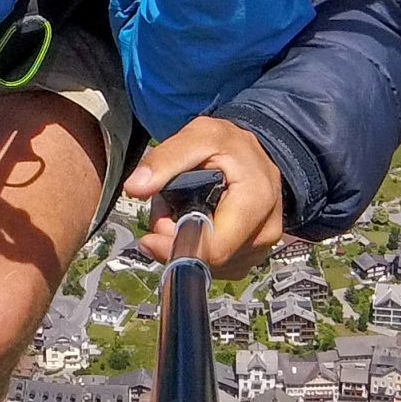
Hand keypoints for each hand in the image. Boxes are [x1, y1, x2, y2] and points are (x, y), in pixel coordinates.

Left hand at [124, 118, 284, 275]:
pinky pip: (219, 265)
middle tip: (166, 209)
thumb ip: (164, 160)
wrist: (254, 151)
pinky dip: (201, 248)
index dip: (176, 247)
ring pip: (212, 265)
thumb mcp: (197, 136)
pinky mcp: (254, 253)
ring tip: (182, 209)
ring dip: (188, 244)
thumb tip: (135, 187)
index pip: (214, 249)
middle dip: (177, 240)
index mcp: (255, 201)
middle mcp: (265, 230)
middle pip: (209, 260)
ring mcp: (262, 245)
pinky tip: (197, 221)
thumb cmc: (229, 143)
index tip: (150, 236)